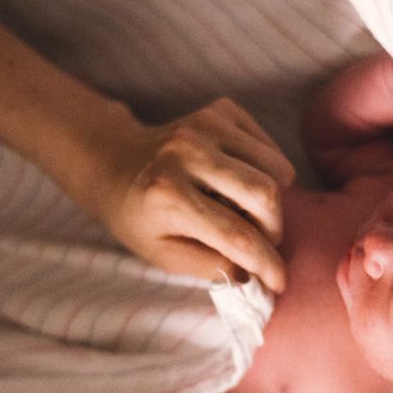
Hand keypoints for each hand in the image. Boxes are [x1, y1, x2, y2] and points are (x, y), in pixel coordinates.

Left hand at [94, 98, 294, 292]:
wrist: (113, 161)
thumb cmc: (138, 216)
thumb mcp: (163, 255)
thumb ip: (209, 267)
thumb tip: (254, 275)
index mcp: (168, 195)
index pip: (237, 236)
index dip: (266, 264)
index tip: (279, 283)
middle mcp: (187, 153)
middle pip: (265, 195)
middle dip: (274, 230)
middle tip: (261, 244)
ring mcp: (206, 125)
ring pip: (276, 169)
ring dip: (272, 202)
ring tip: (248, 214)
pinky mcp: (222, 110)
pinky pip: (270, 150)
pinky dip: (269, 174)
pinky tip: (243, 185)